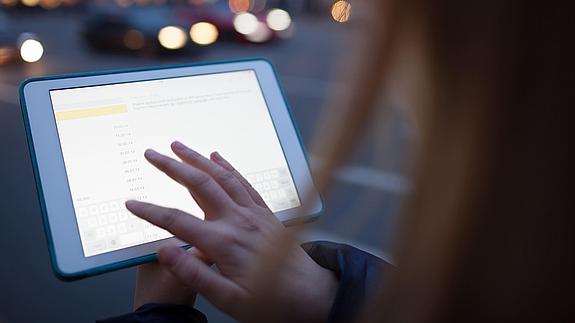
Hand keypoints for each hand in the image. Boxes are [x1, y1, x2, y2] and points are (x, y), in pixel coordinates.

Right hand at [126, 141, 336, 322]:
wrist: (311, 294)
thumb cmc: (272, 301)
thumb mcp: (229, 299)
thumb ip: (195, 274)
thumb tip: (165, 252)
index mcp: (224, 242)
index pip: (177, 221)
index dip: (151, 211)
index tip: (132, 203)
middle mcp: (238, 221)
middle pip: (199, 185)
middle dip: (172, 167)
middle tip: (152, 154)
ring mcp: (254, 214)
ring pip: (221, 177)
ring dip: (198, 159)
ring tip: (179, 146)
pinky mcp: (265, 214)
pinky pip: (244, 183)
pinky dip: (228, 168)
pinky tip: (218, 158)